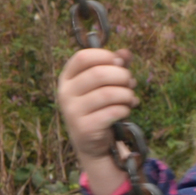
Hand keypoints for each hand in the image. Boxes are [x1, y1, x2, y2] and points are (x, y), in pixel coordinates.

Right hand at [56, 49, 137, 194]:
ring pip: (108, 94)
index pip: (83, 57)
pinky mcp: (84, 128)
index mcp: (67, 78)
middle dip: (122, 76)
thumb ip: (115, 65)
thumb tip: (125, 53)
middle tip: (130, 83)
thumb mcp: (106, 83)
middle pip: (98, 74)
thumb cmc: (100, 106)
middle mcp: (65, 94)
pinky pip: (112, 112)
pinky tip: (125, 111)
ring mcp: (72, 112)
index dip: (105, 55)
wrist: (93, 141)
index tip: (119, 62)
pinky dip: (124, 109)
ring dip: (126, 94)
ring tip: (130, 98)